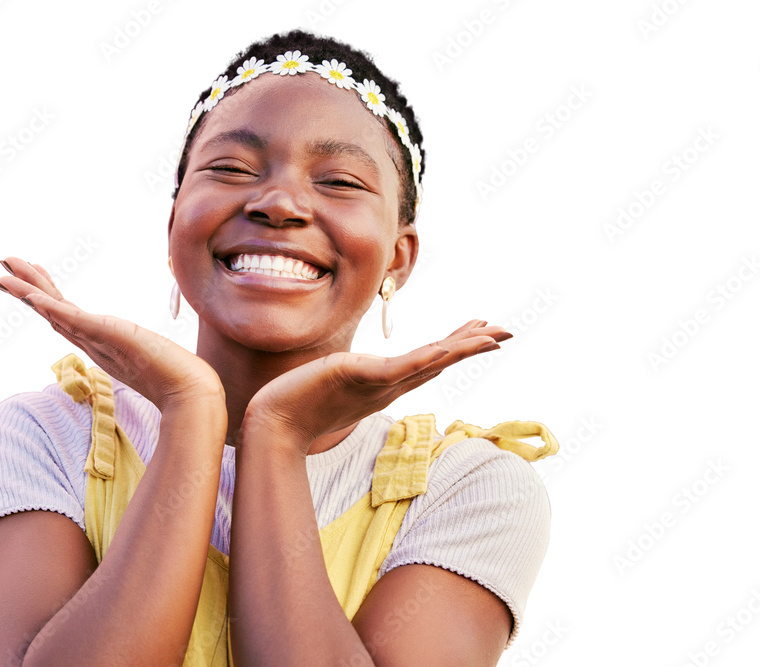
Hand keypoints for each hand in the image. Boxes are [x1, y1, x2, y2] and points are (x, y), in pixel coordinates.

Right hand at [0, 257, 223, 410]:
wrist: (187, 391)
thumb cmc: (174, 375)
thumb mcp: (149, 353)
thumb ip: (140, 349)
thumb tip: (144, 348)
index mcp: (99, 342)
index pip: (65, 316)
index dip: (45, 298)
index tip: (32, 277)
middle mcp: (92, 342)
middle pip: (51, 312)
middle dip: (26, 289)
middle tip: (2, 268)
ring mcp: (97, 341)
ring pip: (54, 313)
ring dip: (28, 293)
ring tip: (4, 275)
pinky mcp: (108, 337)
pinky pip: (73, 320)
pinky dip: (52, 308)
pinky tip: (35, 297)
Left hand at [241, 319, 510, 453]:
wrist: (271, 426)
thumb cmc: (292, 406)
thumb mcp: (326, 381)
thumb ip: (342, 375)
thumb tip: (345, 365)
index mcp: (381, 385)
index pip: (426, 361)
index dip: (455, 347)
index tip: (480, 332)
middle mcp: (385, 387)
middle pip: (437, 361)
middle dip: (472, 345)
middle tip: (505, 331)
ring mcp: (376, 384)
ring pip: (428, 362)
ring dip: (462, 348)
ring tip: (493, 335)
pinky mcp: (359, 377)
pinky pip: (400, 367)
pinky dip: (427, 357)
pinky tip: (449, 347)